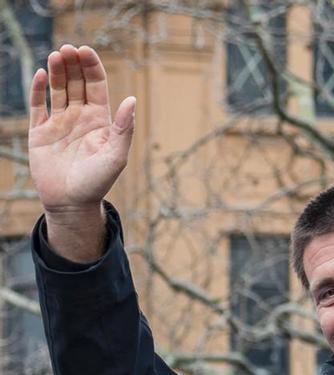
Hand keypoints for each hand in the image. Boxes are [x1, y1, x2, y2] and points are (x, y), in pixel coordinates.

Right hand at [28, 45, 134, 258]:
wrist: (72, 204)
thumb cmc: (98, 182)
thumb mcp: (116, 156)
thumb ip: (124, 128)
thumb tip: (132, 99)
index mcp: (100, 121)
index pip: (96, 86)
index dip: (92, 67)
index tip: (85, 51)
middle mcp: (80, 118)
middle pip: (77, 83)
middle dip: (74, 65)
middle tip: (69, 49)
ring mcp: (59, 123)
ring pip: (58, 90)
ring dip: (58, 71)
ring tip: (57, 55)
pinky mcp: (40, 132)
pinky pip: (38, 106)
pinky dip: (39, 90)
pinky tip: (43, 74)